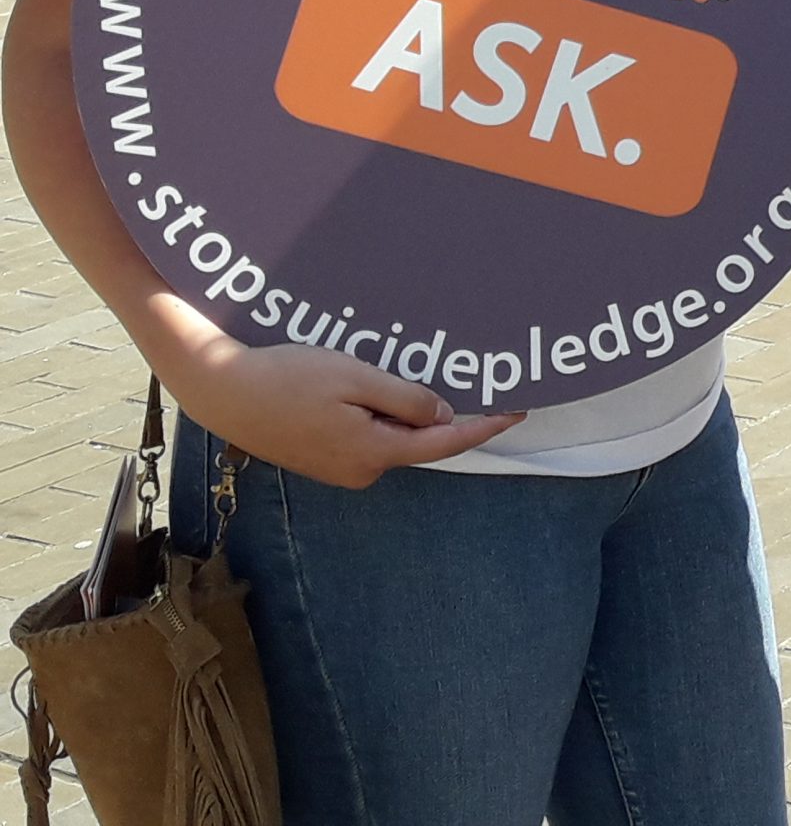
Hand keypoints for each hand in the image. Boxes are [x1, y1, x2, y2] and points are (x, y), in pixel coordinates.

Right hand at [164, 335, 520, 488]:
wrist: (222, 389)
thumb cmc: (288, 378)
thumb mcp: (357, 378)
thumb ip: (406, 399)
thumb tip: (443, 415)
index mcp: (373, 453)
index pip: (445, 443)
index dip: (484, 426)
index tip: (518, 411)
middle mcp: (360, 470)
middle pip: (418, 438)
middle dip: (438, 410)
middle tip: (456, 371)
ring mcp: (339, 468)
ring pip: (392, 434)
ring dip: (402, 408)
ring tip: (391, 372)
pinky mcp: (323, 457)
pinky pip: (368, 434)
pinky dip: (379, 412)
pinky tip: (365, 385)